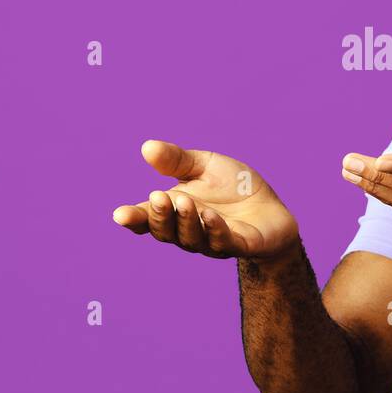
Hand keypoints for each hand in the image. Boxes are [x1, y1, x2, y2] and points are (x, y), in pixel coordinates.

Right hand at [113, 140, 300, 263]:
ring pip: (192, 238)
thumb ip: (176, 160)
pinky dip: (214, 229)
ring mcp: (213, 241)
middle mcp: (189, 231)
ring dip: (185, 221)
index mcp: (175, 211)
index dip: (134, 219)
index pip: (148, 219)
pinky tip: (209, 216)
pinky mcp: (240, 245)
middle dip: (160, 216)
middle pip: (166, 231)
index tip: (120, 214)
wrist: (271, 207)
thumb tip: (147, 147)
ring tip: (183, 201)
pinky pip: (223, 241)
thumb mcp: (204, 165)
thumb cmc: (232, 187)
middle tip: (159, 197)